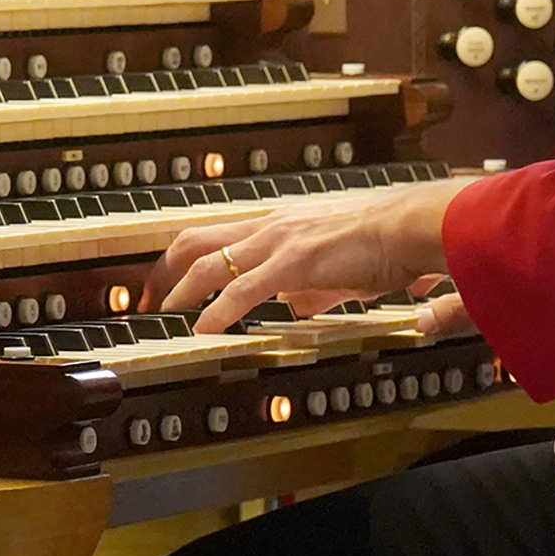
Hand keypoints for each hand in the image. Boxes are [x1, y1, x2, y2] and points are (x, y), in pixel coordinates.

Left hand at [140, 177, 471, 333]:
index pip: (211, 236)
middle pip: (193, 241)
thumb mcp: (334, 270)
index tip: (161, 288)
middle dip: (161, 274)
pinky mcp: (294, 262)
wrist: (409, 228)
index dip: (178, 261)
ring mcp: (278, 241)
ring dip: (179, 293)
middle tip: (145, 305)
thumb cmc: (380, 246)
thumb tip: (297, 308)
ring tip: (162, 320)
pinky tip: (204, 330)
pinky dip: (217, 311)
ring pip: (209, 263)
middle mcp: (268, 226)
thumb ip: (310, 287)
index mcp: (275, 225)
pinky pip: (244, 289)